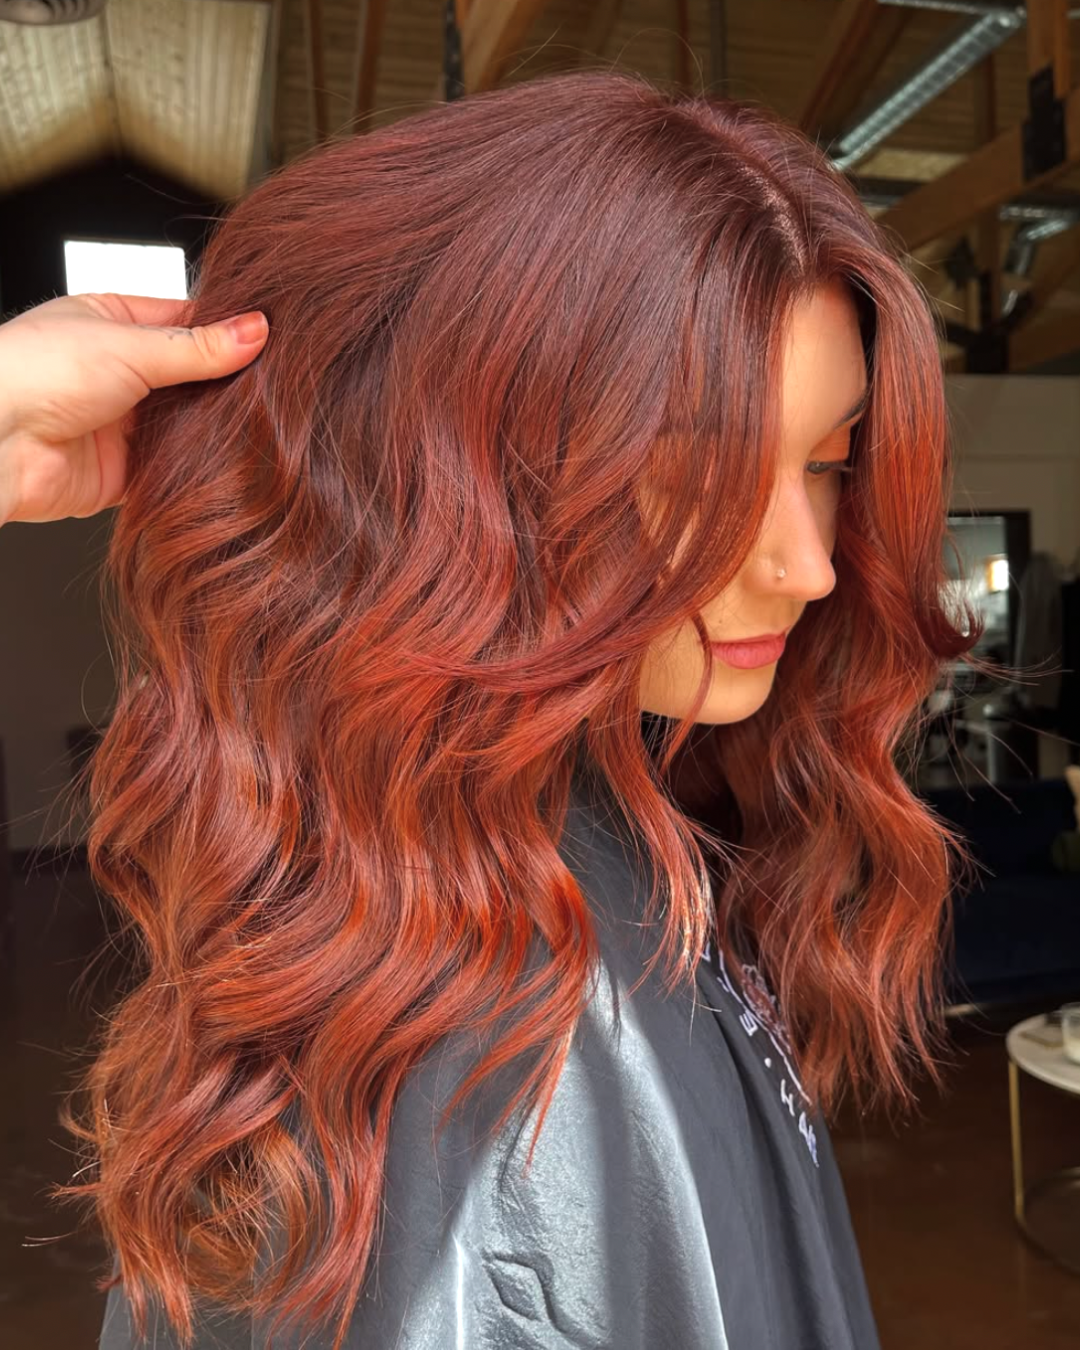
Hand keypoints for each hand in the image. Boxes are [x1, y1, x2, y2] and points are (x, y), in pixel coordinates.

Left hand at [0, 292, 267, 525]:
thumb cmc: (34, 373)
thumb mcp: (129, 346)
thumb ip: (198, 347)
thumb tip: (255, 331)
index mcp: (109, 321)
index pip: (183, 321)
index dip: (225, 329)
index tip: (268, 336)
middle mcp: (116, 372)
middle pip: (189, 376)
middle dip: (225, 383)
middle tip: (273, 384)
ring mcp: (120, 423)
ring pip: (186, 424)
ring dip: (213, 427)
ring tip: (260, 423)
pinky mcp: (124, 472)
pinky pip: (174, 469)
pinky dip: (197, 469)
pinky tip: (227, 461)